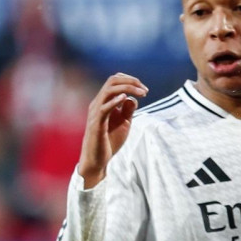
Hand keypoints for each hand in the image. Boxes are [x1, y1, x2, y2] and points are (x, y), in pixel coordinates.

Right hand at [78, 73, 147, 187]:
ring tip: (141, 93)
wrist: (97, 160)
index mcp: (104, 102)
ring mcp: (96, 113)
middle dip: (131, 81)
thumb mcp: (123, 123)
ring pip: (108, 90)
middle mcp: (98, 103)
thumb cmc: (109, 141)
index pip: (115, 81)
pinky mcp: (96, 124)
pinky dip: (114, 101)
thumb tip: (133, 98)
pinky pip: (103, 108)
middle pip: (112, 81)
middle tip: (145, 90)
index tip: (144, 89)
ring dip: (127, 88)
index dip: (130, 80)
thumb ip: (128, 111)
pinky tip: (125, 98)